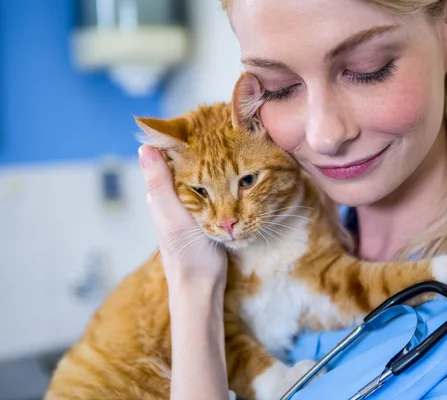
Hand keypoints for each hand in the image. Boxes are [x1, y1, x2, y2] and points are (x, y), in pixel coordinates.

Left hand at [138, 145, 227, 288]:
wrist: (202, 288)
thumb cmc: (188, 255)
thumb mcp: (174, 217)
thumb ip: (160, 184)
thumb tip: (143, 146)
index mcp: (159, 195)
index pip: (165, 156)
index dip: (180, 139)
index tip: (202, 124)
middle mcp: (170, 199)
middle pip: (184, 164)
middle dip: (200, 149)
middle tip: (224, 132)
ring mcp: (187, 208)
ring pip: (198, 177)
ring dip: (211, 163)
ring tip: (231, 146)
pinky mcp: (202, 217)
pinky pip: (209, 191)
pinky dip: (219, 180)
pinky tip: (233, 175)